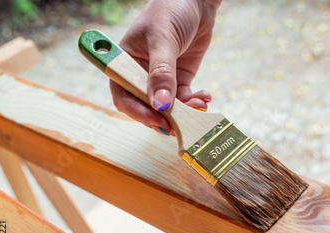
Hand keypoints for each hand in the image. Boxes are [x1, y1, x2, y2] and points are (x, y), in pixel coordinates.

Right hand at [110, 0, 220, 134]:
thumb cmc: (170, 9)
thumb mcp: (163, 40)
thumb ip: (161, 73)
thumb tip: (160, 104)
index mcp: (125, 63)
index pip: (124, 96)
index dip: (138, 112)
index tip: (159, 120)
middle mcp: (140, 73)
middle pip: (146, 107)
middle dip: (164, 117)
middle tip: (181, 124)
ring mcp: (161, 78)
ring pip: (168, 107)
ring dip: (184, 112)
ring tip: (200, 105)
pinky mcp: (180, 78)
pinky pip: (184, 99)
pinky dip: (195, 102)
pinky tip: (205, 97)